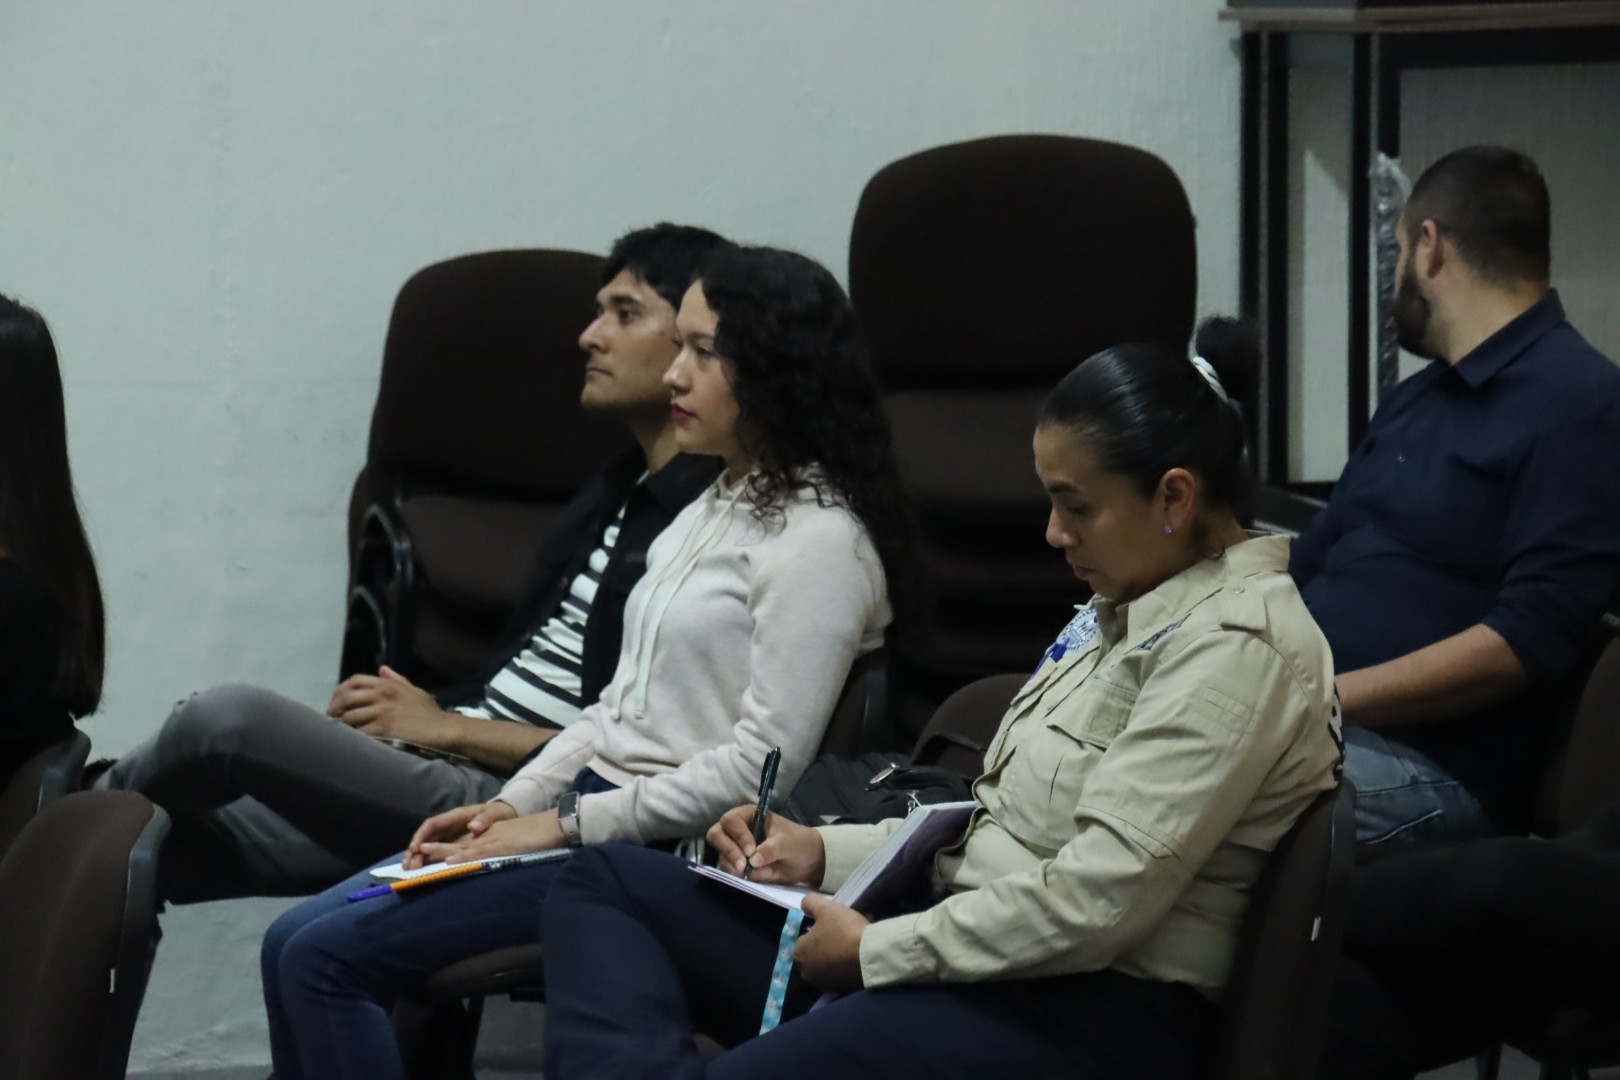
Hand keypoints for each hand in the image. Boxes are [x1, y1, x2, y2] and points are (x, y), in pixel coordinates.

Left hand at [328, 666, 460, 747]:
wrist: (443, 729)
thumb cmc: (430, 712)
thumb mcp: (414, 691)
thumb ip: (396, 679)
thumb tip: (381, 668)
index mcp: (388, 684)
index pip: (354, 681)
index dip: (341, 691)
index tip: (338, 702)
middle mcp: (382, 695)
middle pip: (346, 697)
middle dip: (335, 709)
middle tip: (332, 720)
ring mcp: (382, 712)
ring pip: (349, 716)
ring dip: (342, 726)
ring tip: (340, 733)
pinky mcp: (384, 729)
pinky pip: (359, 732)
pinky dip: (352, 737)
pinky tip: (352, 741)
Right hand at [403, 799, 515, 868]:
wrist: (504, 815)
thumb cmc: (497, 813)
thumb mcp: (493, 813)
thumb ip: (484, 819)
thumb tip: (473, 827)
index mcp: (455, 816)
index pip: (432, 824)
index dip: (421, 835)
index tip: (415, 848)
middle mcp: (448, 825)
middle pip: (426, 837)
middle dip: (415, 850)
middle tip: (408, 865)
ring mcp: (449, 835)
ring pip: (428, 845)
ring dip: (418, 857)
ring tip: (409, 870)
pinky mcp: (453, 844)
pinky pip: (436, 852)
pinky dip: (428, 861)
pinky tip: (421, 871)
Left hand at [417, 807, 562, 865]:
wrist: (558, 825)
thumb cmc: (541, 837)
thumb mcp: (517, 846)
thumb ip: (502, 854)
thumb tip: (489, 868)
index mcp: (490, 837)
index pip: (461, 845)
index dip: (441, 852)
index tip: (423, 861)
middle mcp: (488, 836)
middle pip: (456, 844)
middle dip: (434, 852)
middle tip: (412, 860)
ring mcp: (494, 840)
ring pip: (462, 847)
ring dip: (441, 852)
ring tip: (421, 855)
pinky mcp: (503, 845)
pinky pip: (480, 852)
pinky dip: (464, 856)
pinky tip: (451, 860)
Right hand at [706, 806, 824, 886]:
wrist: (809, 861)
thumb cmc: (798, 842)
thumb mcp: (788, 843)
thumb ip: (771, 849)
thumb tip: (753, 861)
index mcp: (749, 816)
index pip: (731, 820)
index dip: (738, 835)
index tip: (751, 851)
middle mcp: (738, 830)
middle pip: (716, 834)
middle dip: (728, 850)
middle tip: (742, 865)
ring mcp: (736, 848)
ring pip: (720, 854)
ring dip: (730, 865)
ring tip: (746, 873)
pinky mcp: (738, 865)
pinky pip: (726, 869)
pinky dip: (733, 874)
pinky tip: (745, 878)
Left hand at [795, 894, 868, 992]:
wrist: (871, 955)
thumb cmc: (844, 930)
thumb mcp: (825, 907)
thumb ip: (809, 902)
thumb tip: (804, 906)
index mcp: (799, 953)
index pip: (805, 937)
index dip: (819, 928)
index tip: (834, 923)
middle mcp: (806, 972)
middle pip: (817, 950)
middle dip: (828, 941)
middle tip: (845, 930)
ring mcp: (824, 983)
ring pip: (830, 961)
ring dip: (838, 952)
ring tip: (856, 941)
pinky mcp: (840, 989)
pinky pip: (841, 972)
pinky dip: (847, 964)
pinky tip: (859, 953)